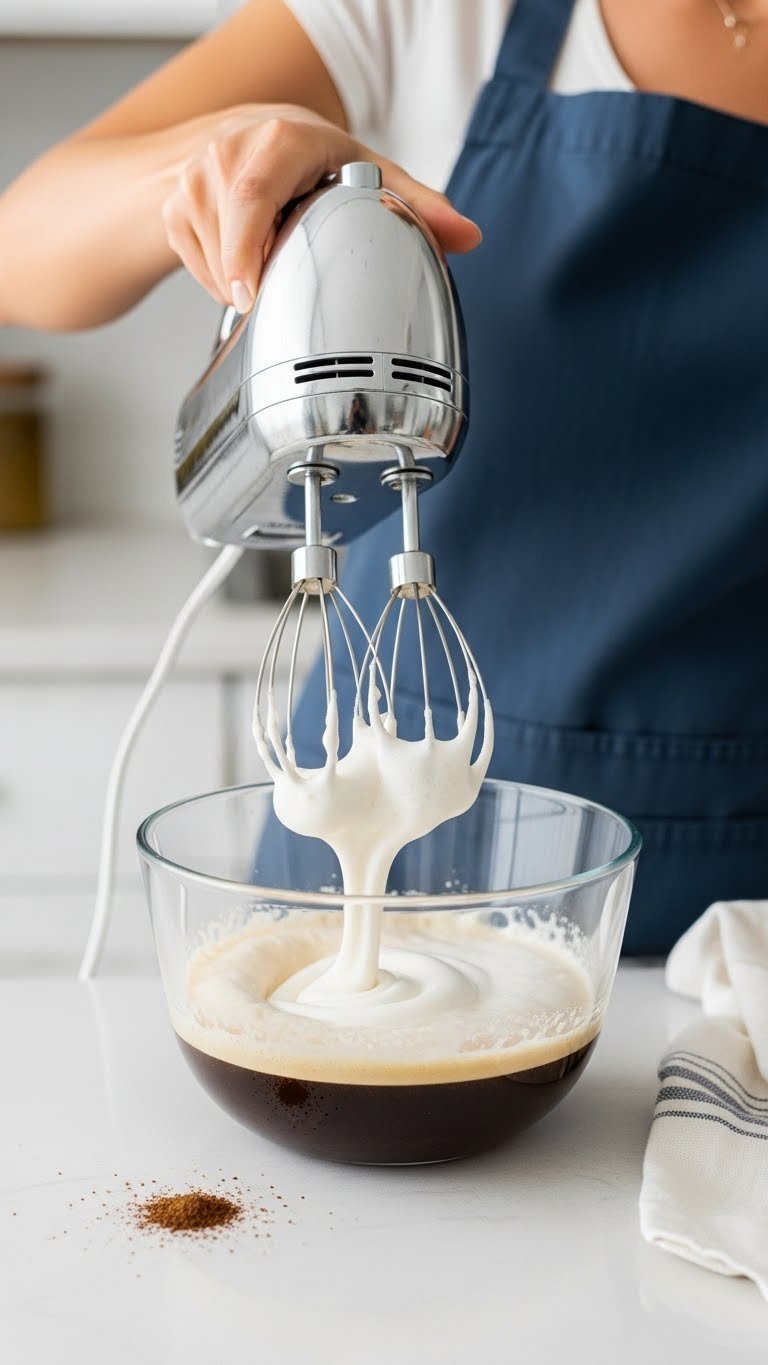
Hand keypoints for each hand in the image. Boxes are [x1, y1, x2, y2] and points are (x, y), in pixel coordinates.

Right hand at [160, 104, 481, 309]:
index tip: (250, 292)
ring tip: (270, 260)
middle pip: (229, 237)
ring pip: (215, 262)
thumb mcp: (363, 168)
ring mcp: (195, 180)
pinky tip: (246, 260)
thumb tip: (467, 236)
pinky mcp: (175, 209)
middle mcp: (229, 152)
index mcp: (280, 140)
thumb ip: (415, 204)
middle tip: (265, 297)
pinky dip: (224, 281)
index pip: (253, 191)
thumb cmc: (304, 155)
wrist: (235, 133)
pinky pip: (199, 269)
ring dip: (244, 283)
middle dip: (249, 278)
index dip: (246, 246)